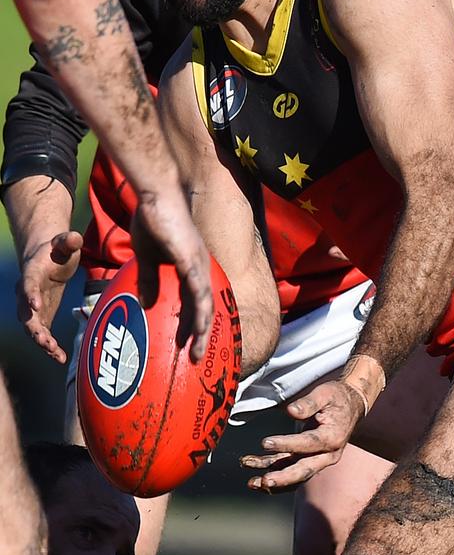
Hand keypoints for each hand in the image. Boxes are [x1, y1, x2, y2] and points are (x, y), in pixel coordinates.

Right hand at [17, 231, 82, 362]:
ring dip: (42, 341)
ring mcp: (33, 308)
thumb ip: (69, 240)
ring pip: (33, 328)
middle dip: (34, 327)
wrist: (49, 260)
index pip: (28, 284)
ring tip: (54, 352)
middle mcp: (27, 293)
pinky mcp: (42, 318)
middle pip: (26, 313)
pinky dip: (50, 347)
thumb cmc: (58, 250)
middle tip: (44, 339)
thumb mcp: (65, 242)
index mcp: (31, 273)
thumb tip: (74, 237)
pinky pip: (43, 335)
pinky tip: (61, 358)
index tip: (36, 305)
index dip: (30, 294)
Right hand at [130, 186, 213, 362]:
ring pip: (205, 305)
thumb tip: (146, 302)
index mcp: (192, 267)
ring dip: (202, 331)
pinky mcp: (191, 261)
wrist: (156, 196)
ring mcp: (199, 265)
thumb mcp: (147, 256)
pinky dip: (199, 312)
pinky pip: (198, 292)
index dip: (194, 323)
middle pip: (205, 308)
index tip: (188, 344)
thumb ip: (149, 278)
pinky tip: (197, 329)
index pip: (197, 301)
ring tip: (196, 352)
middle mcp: (201, 268)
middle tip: (196, 358)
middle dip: (201, 335)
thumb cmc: (152, 220)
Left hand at [240, 381, 364, 491]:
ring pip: (294, 475)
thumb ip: (309, 403)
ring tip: (252, 482)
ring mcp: (318, 460)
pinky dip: (274, 472)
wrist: (351, 406)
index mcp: (332, 438)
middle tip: (264, 480)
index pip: (307, 444)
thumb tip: (291, 411)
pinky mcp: (309, 459)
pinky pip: (290, 469)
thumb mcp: (325, 393)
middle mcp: (327, 455)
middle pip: (303, 471)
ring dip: (274, 480)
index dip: (286, 444)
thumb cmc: (337, 397)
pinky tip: (256, 473)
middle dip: (283, 478)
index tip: (265, 442)